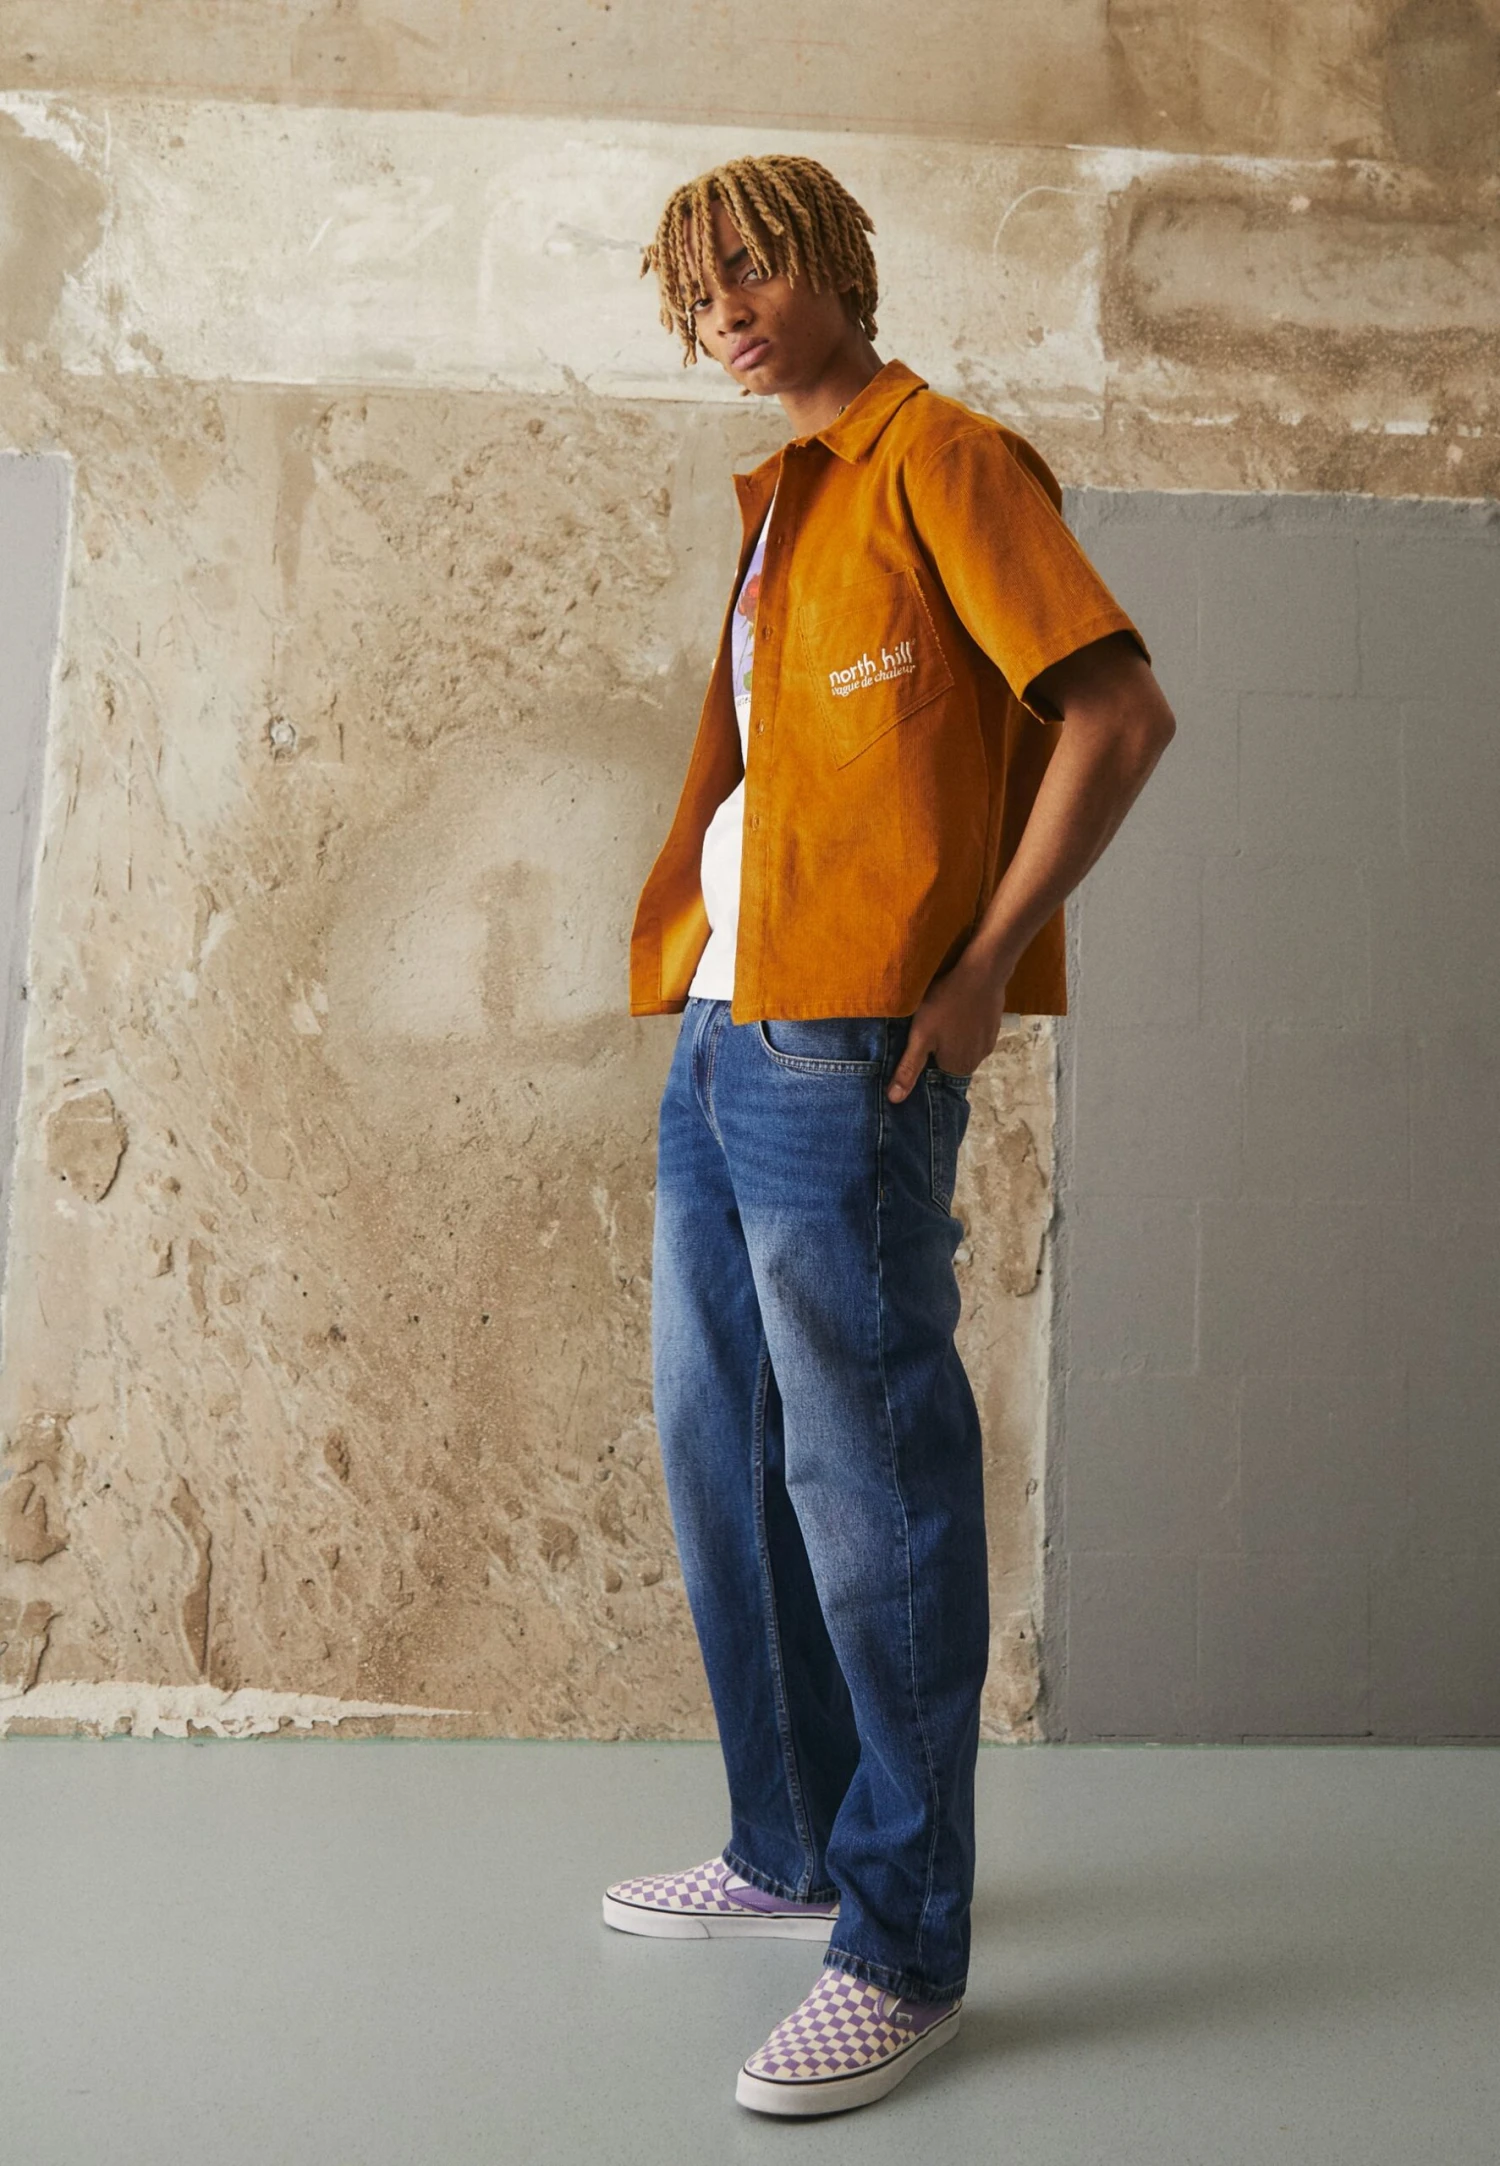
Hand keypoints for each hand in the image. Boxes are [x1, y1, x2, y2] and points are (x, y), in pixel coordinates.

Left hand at [887, 946, 1016, 1101]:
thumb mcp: (920, 1037)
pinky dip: (965, 1024)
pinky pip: (974, 1031)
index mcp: (958, 1068)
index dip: (924, 1058)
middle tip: (926, 1025)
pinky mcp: (994, 1025)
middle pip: (950, 1059)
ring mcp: (989, 1042)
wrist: (981, 972)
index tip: (916, 1042)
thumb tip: (895, 1100)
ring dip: (952, 1035)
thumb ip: (909, 1068)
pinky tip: (957, 1009)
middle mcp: (977, 1061)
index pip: (935, 1073)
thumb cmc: (946, 1004)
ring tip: (941, 1015)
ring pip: (962, 1044)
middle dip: (938, 1047)